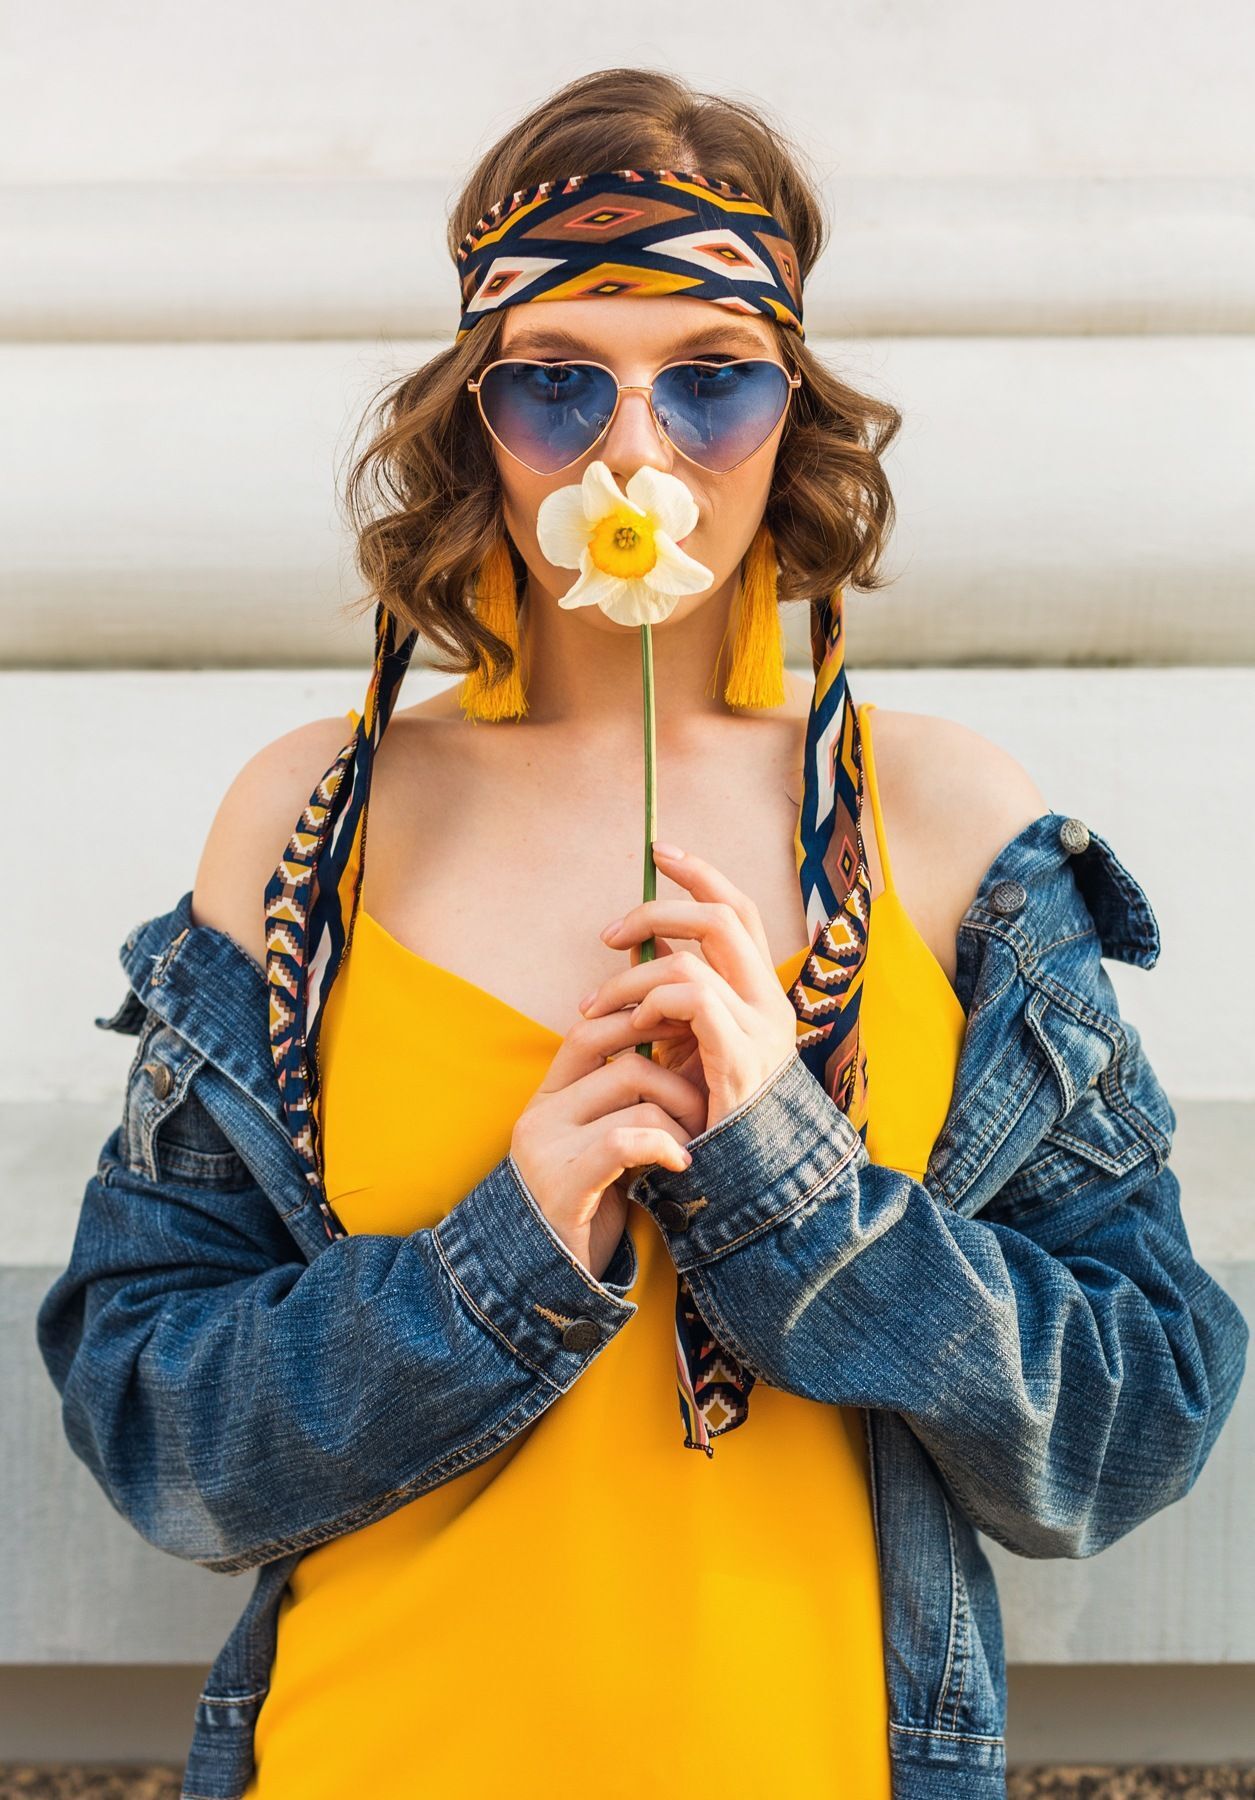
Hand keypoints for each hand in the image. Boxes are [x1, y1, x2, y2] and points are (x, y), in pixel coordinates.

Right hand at [509, 1002, 707, 1280]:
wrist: (545, 1277)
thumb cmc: (588, 1204)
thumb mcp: (604, 1142)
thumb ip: (627, 1102)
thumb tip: (685, 1053)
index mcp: (549, 1095)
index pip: (592, 1031)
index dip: (642, 1024)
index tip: (686, 1040)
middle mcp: (541, 1113)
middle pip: (628, 1064)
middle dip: (681, 1085)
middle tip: (705, 1116)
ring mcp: (547, 1147)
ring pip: (636, 1102)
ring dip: (682, 1123)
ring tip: (692, 1150)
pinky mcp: (562, 1185)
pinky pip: (624, 1142)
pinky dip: (664, 1147)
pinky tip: (681, 1167)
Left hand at [579, 844, 798, 1133]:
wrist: (745, 1180)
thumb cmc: (712, 1114)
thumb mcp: (692, 1042)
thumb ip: (679, 992)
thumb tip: (649, 939)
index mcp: (762, 991)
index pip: (739, 909)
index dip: (701, 873)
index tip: (659, 851)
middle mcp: (771, 1001)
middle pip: (722, 917)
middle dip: (659, 908)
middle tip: (609, 934)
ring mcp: (761, 1029)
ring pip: (694, 959)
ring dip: (634, 974)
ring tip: (597, 1004)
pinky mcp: (740, 1056)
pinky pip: (694, 999)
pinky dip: (654, 1002)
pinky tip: (633, 1027)